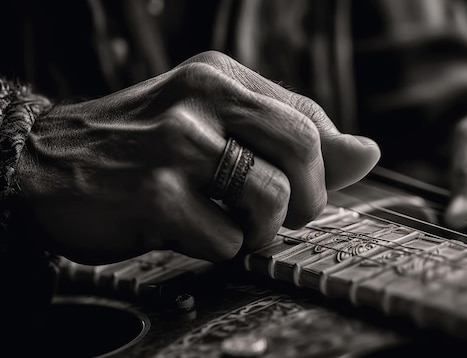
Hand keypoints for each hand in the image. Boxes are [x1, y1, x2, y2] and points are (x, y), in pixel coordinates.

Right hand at [17, 51, 380, 263]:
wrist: (42, 165)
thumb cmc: (139, 148)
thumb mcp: (212, 126)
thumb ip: (288, 137)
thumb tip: (370, 152)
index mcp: (221, 76)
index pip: (310, 118)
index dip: (322, 165)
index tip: (302, 188)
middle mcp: (203, 98)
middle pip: (306, 147)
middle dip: (309, 197)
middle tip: (282, 214)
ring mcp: (177, 143)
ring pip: (274, 196)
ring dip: (262, 228)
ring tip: (231, 225)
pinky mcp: (155, 193)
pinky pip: (228, 239)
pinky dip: (221, 249)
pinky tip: (190, 233)